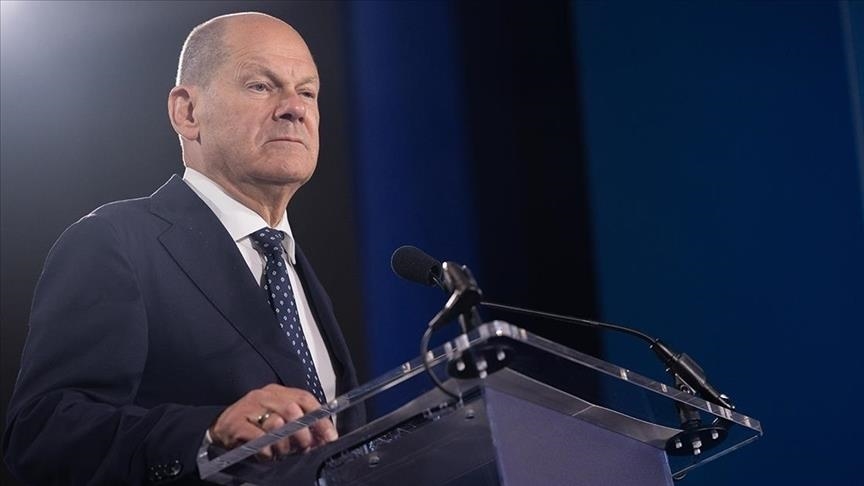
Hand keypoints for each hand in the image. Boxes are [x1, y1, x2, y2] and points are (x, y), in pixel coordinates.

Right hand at [209, 384, 337, 459]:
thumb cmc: (253, 424)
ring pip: (276, 424)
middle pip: (293, 410)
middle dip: (303, 433)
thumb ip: (299, 425)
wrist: (219, 428)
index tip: (330, 436)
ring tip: (283, 452)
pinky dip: (267, 450)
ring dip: (284, 444)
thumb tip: (325, 437)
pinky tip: (268, 454)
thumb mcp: (278, 419)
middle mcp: (264, 396)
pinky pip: (258, 438)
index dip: (320, 418)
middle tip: (305, 447)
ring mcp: (249, 408)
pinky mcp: (236, 424)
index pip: (305, 398)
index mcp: (277, 392)